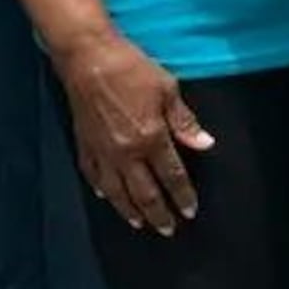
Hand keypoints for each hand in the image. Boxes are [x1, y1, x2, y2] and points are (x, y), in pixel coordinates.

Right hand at [56, 30, 213, 232]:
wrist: (88, 58)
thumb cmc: (132, 68)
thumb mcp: (167, 89)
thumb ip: (185, 121)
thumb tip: (205, 144)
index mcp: (151, 139)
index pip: (171, 176)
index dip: (182, 195)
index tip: (190, 211)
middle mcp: (126, 153)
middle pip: (145, 193)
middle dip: (158, 214)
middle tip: (168, 230)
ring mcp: (102, 153)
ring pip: (117, 192)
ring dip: (130, 210)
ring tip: (140, 224)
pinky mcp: (83, 145)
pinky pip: (93, 176)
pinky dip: (101, 190)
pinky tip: (106, 197)